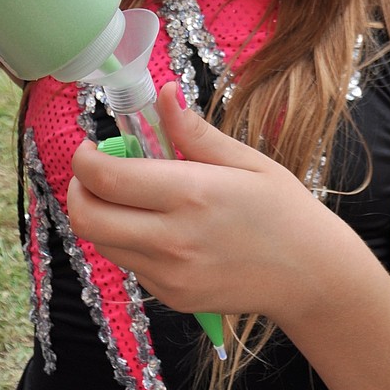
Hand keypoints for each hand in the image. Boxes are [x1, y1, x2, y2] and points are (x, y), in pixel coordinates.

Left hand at [67, 82, 317, 319]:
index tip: (91, 147)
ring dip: (100, 214)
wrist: (311, 276)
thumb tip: (162, 93)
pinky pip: (128, 264)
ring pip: (101, 242)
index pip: (105, 178)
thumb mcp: (246, 160)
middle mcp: (172, 238)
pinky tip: (156, 226)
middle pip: (87, 217)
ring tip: (129, 197)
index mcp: (190, 193)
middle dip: (78, 189)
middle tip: (95, 172)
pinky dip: (126, 240)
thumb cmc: (284, 210)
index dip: (83, 159)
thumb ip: (194, 131)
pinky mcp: (171, 296)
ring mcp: (169, 274)